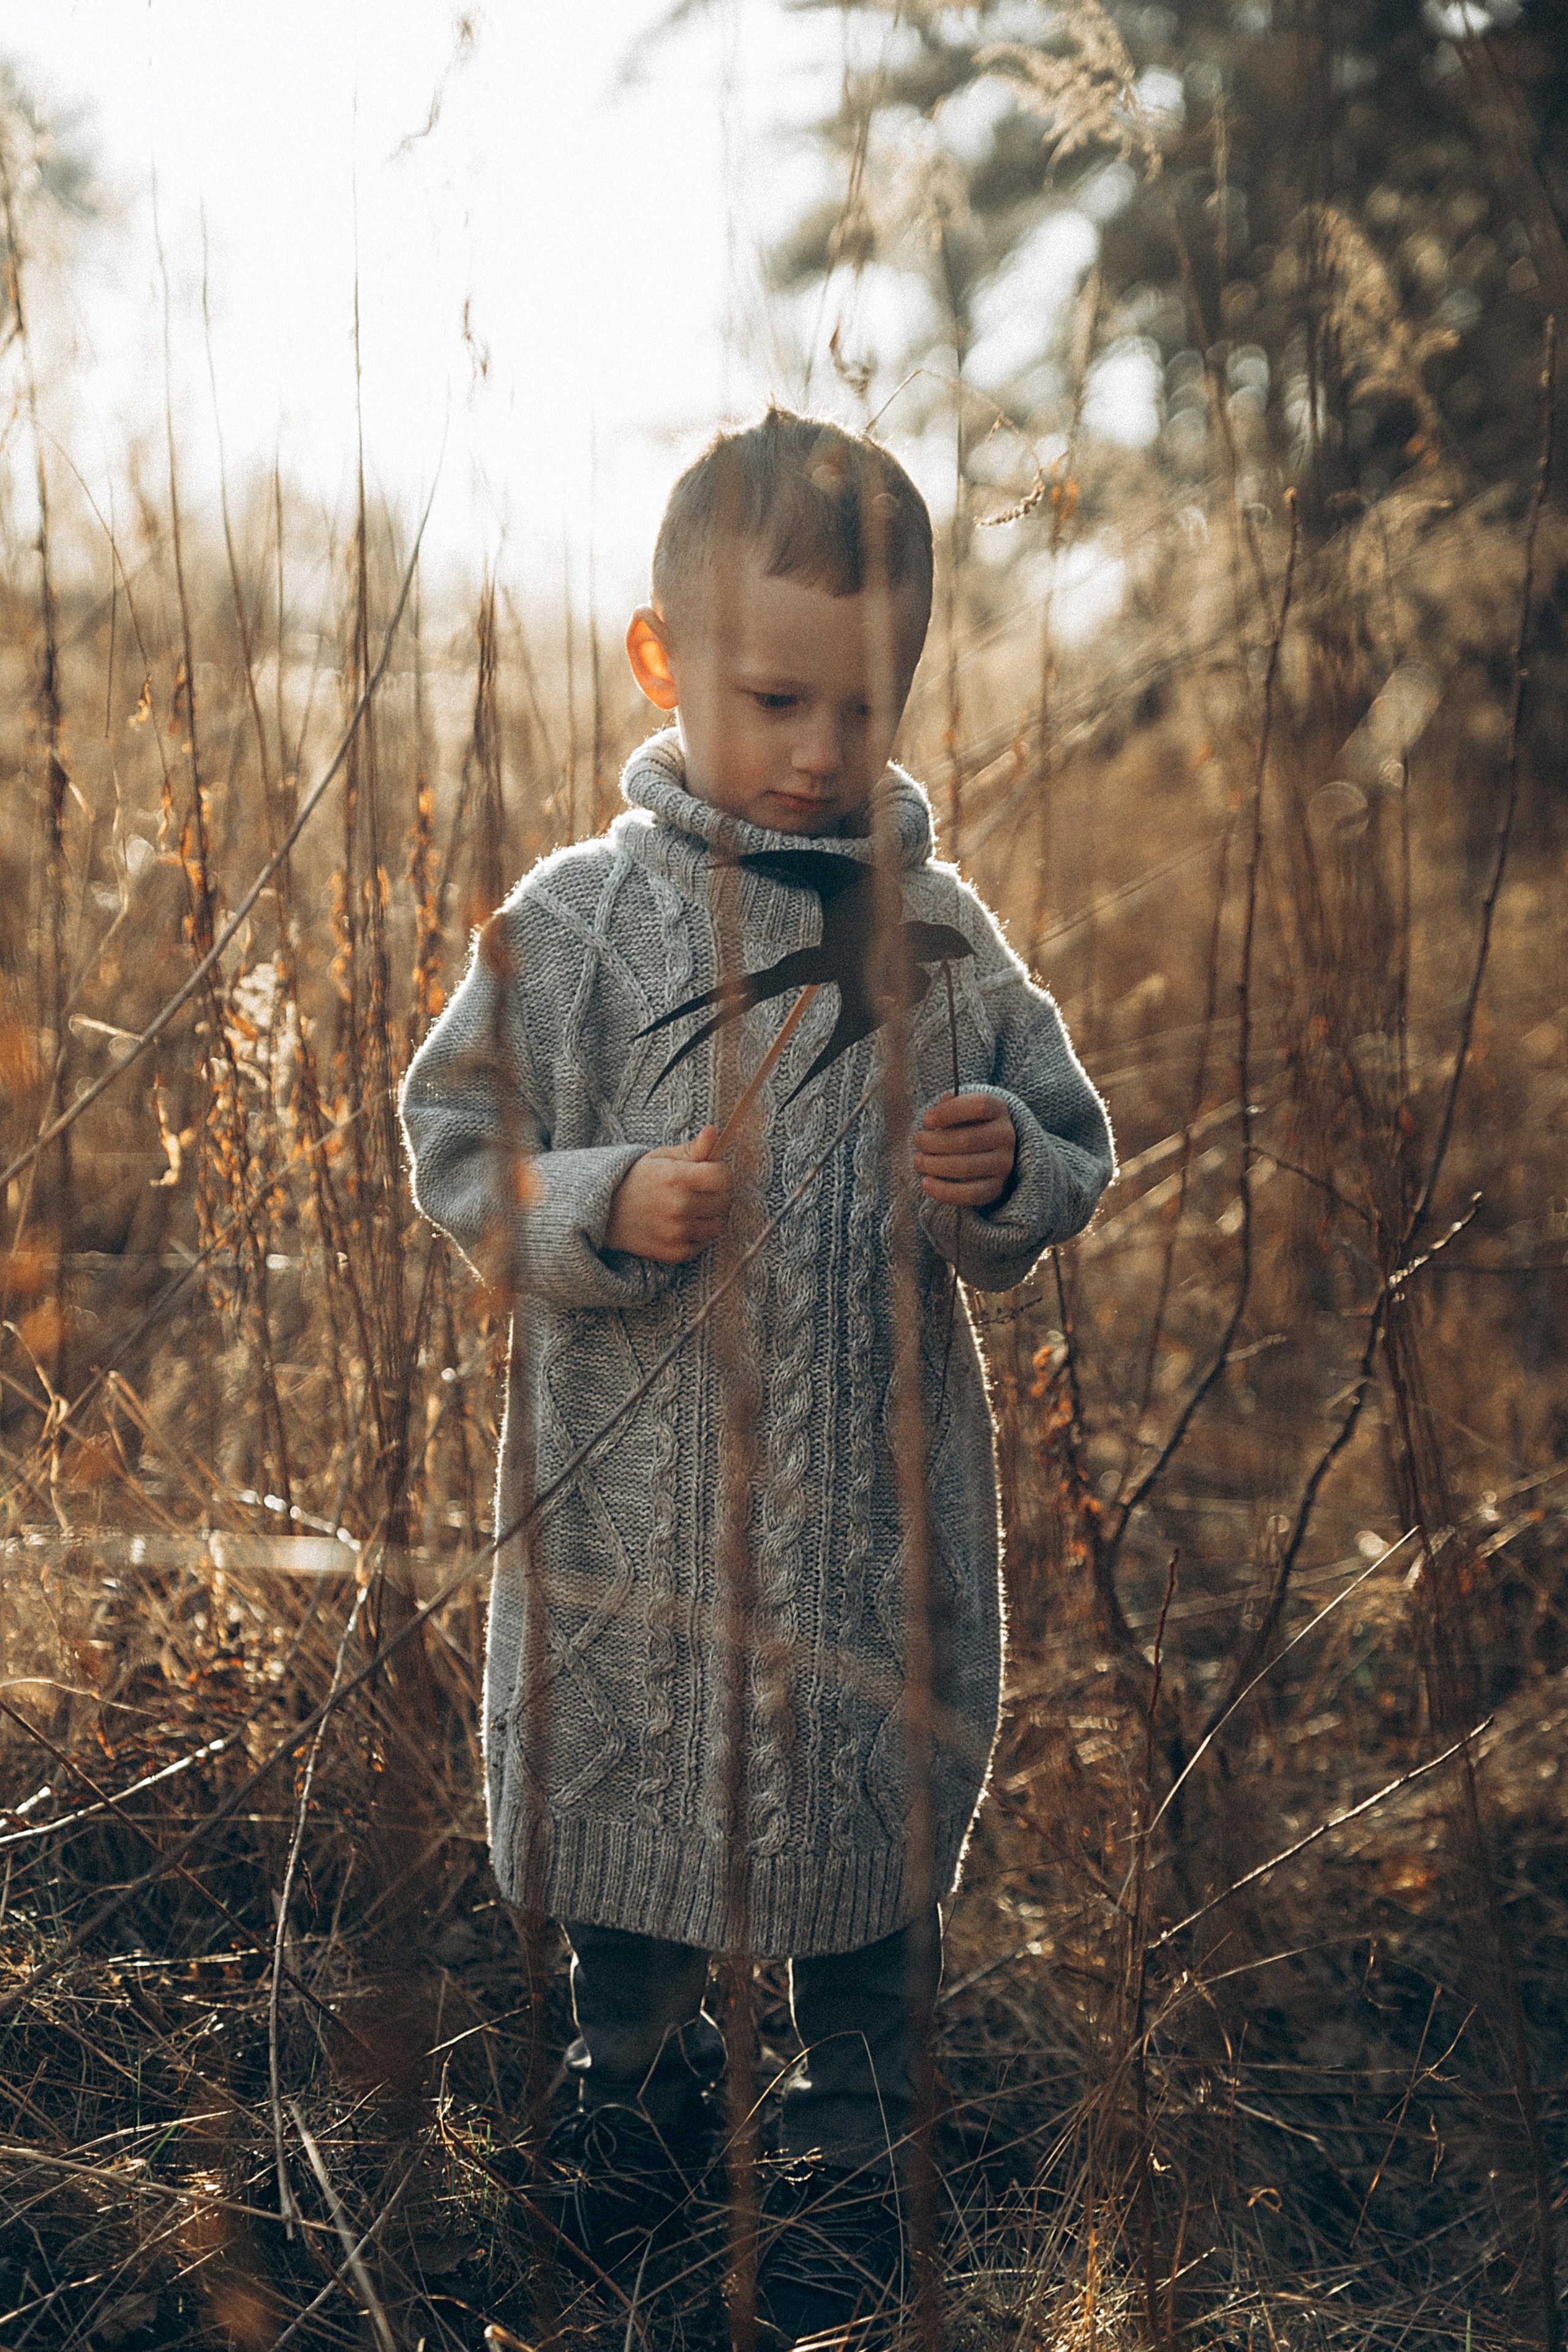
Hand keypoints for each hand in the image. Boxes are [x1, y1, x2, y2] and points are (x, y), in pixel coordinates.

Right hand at [605, 1127, 732, 1262]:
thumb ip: (693, 1148)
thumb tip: (713, 1130)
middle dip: (713, 1194)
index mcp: (677, 1177)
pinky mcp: (674, 1252)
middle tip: (693, 1192)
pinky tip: (678, 1225)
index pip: (723, 1177)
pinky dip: (695, 1235)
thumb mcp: (662, 1157)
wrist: (606, 1212)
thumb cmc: (639, 1180)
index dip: (719, 1173)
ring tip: (685, 1209)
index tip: (708, 1174)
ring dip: (706, 1217)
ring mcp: (677, 1232)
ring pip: (716, 1225)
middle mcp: (679, 1206)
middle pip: (723, 1201)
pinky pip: (703, 1243)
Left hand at [914, 1092, 1015, 1208]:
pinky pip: (970, 1194)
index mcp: (998, 1109)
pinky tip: (926, 1183)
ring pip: (966, 1167)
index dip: (949, 1112)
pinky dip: (944, 1191)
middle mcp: (1006, 1136)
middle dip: (934, 1142)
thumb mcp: (960, 1109)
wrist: (987, 1148)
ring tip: (919, 1160)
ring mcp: (1003, 1163)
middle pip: (968, 1140)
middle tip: (918, 1141)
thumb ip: (950, 1105)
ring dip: (935, 1165)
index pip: (979, 1106)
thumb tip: (944, 1102)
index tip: (926, 1120)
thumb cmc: (965, 1124)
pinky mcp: (996, 1187)